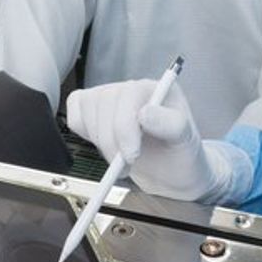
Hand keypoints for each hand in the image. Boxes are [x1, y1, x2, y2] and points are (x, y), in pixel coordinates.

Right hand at [65, 77, 234, 201]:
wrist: (172, 172)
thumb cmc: (180, 155)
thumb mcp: (186, 142)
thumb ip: (170, 125)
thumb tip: (145, 113)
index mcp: (156, 89)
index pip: (128, 94)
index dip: (124, 126)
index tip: (131, 154)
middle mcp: (131, 90)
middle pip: (103, 102)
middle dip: (110, 140)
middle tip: (126, 164)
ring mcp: (111, 100)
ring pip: (86, 109)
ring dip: (99, 141)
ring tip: (120, 160)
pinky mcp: (94, 114)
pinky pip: (76, 115)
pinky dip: (84, 134)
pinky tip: (104, 145)